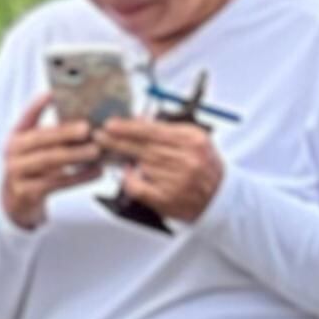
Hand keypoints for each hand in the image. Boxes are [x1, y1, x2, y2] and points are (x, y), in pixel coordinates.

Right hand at [0, 96, 107, 230]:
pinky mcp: (25, 192)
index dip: (37, 105)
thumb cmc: (36, 164)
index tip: (52, 93)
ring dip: (75, 155)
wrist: (16, 200)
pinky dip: (79, 177)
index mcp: (17, 135)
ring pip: (49, 161)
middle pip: (41, 139)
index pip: (26, 116)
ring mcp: (16, 173)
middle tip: (87, 128)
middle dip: (65, 133)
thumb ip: (54, 132)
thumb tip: (91, 115)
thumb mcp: (36, 147)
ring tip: (96, 151)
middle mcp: (13, 152)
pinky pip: (56, 183)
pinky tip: (98, 171)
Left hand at [93, 110, 225, 224]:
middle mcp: (186, 159)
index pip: (155, 131)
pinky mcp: (166, 198)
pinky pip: (138, 187)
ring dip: (124, 158)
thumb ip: (169, 129)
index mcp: (194, 140)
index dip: (130, 128)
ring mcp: (176, 180)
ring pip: (140, 165)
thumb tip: (141, 120)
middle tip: (100, 136)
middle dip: (118, 141)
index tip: (112, 124)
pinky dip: (129, 179)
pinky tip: (128, 173)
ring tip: (112, 153)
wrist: (217, 196)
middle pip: (144, 147)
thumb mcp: (196, 139)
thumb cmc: (204, 165)